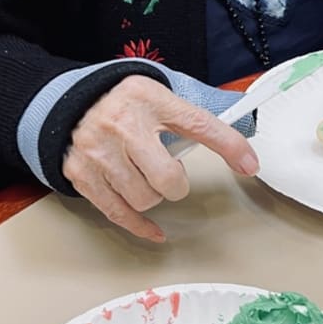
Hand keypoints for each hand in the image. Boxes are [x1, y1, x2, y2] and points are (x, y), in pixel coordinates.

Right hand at [62, 74, 258, 240]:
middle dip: (176, 183)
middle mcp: (121, 123)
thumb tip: (242, 148)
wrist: (73, 101)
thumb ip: (197, 118)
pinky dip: (140, 224)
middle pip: (168, 178)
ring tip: (146, 176)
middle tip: (170, 172)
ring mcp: (98, 150)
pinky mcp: (81, 174)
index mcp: (149, 98)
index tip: (249, 164)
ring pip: (144, 198)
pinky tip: (152, 226)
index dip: (229, 146)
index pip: (198, 124)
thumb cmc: (126, 104)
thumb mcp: (161, 97)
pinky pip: (119, 213)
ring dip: (153, 195)